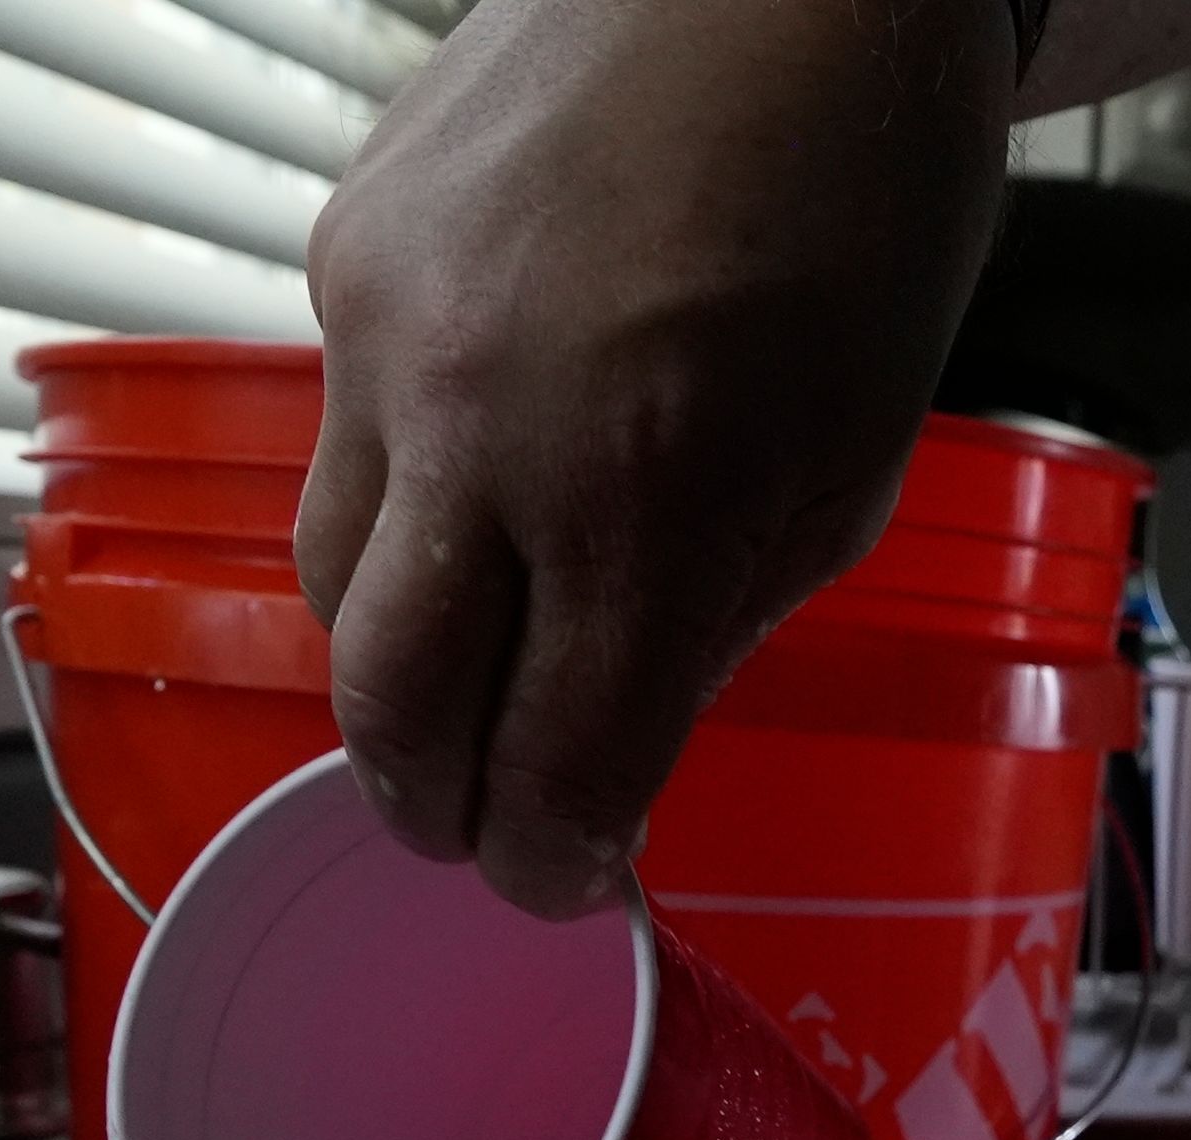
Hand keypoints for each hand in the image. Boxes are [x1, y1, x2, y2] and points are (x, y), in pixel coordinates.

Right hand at [297, 0, 1016, 914]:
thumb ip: (722, 616)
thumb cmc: (861, 208)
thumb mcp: (851, 462)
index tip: (564, 879)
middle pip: (386, 704)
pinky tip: (483, 468)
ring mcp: (384, 332)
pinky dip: (402, 494)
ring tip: (467, 676)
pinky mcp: (341, 254)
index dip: (550, 858)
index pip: (546, 763)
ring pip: (329, 578)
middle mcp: (480, 427)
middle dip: (431, 803)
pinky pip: (340, 433)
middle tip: (475, 828)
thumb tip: (615, 739)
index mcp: (642, 498)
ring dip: (396, 661)